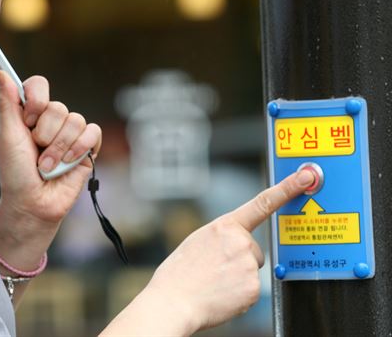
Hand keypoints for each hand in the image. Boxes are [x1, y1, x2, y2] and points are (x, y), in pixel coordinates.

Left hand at [0, 70, 101, 226]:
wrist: (32, 204)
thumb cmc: (15, 173)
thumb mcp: (7, 136)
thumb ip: (8, 103)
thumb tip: (0, 73)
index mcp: (29, 114)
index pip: (38, 86)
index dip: (36, 99)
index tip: (28, 119)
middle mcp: (51, 121)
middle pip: (58, 106)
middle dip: (45, 133)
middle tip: (36, 151)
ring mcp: (70, 134)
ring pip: (75, 120)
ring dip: (59, 147)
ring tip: (48, 165)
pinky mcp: (87, 148)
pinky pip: (92, 132)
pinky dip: (79, 148)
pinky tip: (68, 163)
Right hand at [145, 169, 313, 333]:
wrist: (172, 300)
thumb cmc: (180, 273)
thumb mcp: (198, 241)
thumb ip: (222, 236)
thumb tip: (236, 242)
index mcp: (224, 225)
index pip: (262, 202)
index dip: (287, 188)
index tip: (305, 177)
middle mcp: (240, 241)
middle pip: (253, 250)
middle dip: (239, 260)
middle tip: (215, 269)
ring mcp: (248, 264)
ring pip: (252, 270)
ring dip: (238, 277)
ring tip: (214, 282)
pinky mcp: (254, 287)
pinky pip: (252, 290)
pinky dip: (239, 295)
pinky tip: (221, 294)